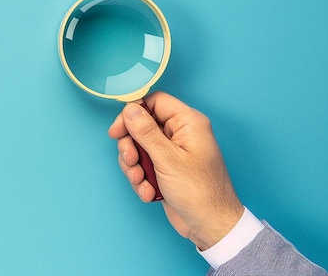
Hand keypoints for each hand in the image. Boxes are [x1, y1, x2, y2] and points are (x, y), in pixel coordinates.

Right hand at [108, 92, 243, 249]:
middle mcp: (180, 134)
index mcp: (187, 123)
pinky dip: (141, 180)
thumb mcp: (167, 159)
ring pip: (138, 148)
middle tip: (131, 160)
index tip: (118, 130)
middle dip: (131, 146)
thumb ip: (146, 132)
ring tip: (141, 182)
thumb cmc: (200, 192)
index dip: (133, 114)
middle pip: (141, 127)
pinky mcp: (165, 169)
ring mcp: (172, 153)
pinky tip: (149, 192)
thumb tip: (130, 109)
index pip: (154, 102)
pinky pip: (143, 166)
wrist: (210, 226)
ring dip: (134, 167)